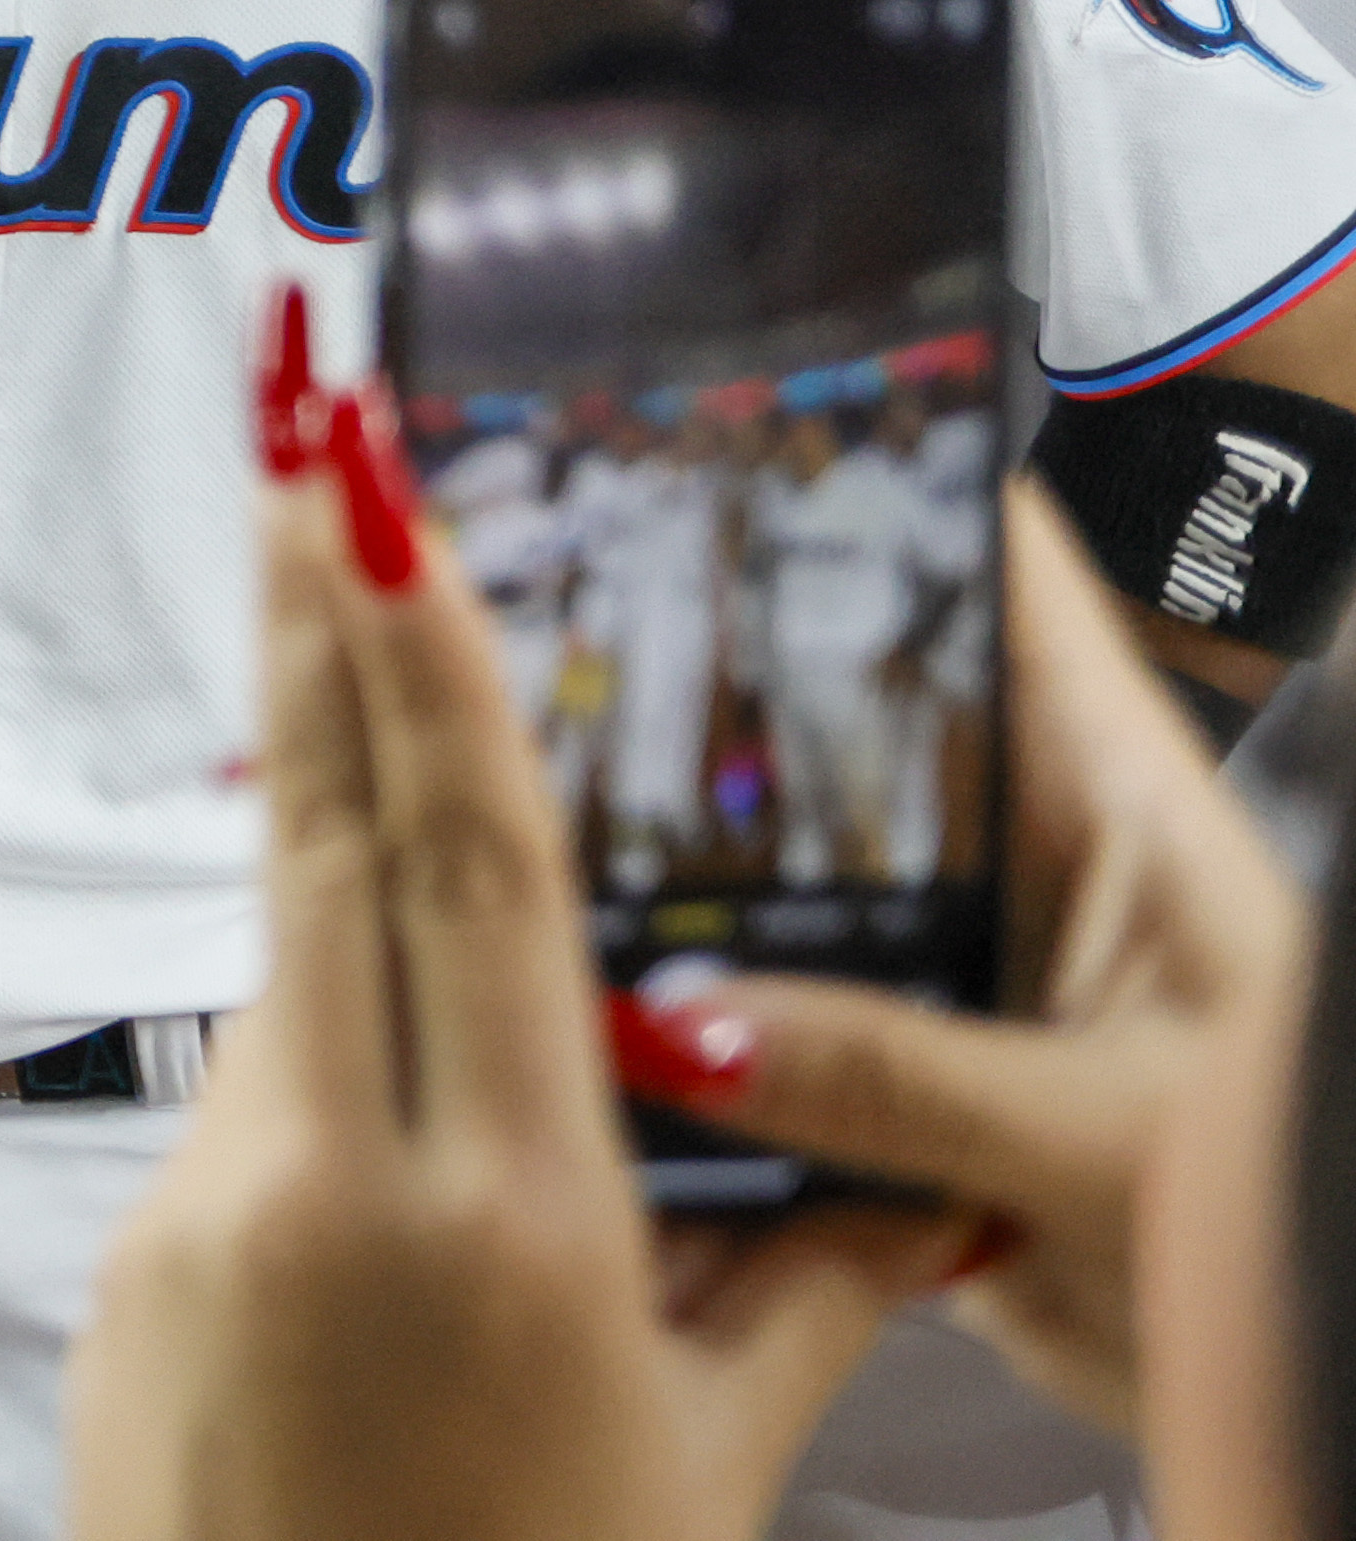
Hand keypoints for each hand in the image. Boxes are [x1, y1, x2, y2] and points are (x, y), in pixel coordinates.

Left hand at [63, 428, 967, 1540]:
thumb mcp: (718, 1458)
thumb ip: (796, 1279)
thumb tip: (897, 1161)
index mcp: (508, 1213)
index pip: (461, 872)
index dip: (416, 667)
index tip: (366, 495)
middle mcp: (337, 1181)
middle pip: (327, 844)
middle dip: (314, 630)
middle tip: (291, 433)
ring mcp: (210, 1214)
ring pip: (293, 988)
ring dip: (348, 901)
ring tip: (397, 829)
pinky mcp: (135, 1262)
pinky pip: (252, 1116)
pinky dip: (325, 1088)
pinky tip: (390, 1170)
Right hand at [650, 488, 1316, 1439]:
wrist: (1308, 1411)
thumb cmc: (1289, 1234)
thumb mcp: (1107, 1135)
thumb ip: (893, 1075)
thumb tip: (677, 1021)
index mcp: (1140, 823)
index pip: (1022, 598)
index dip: (903, 486)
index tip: (761, 408)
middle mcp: (1053, 877)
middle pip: (880, 723)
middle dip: (739, 671)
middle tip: (572, 594)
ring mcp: (989, 979)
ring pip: (820, 874)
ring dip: (708, 855)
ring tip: (540, 770)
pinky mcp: (933, 1089)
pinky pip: (796, 1013)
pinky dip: (710, 1000)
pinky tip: (599, 975)